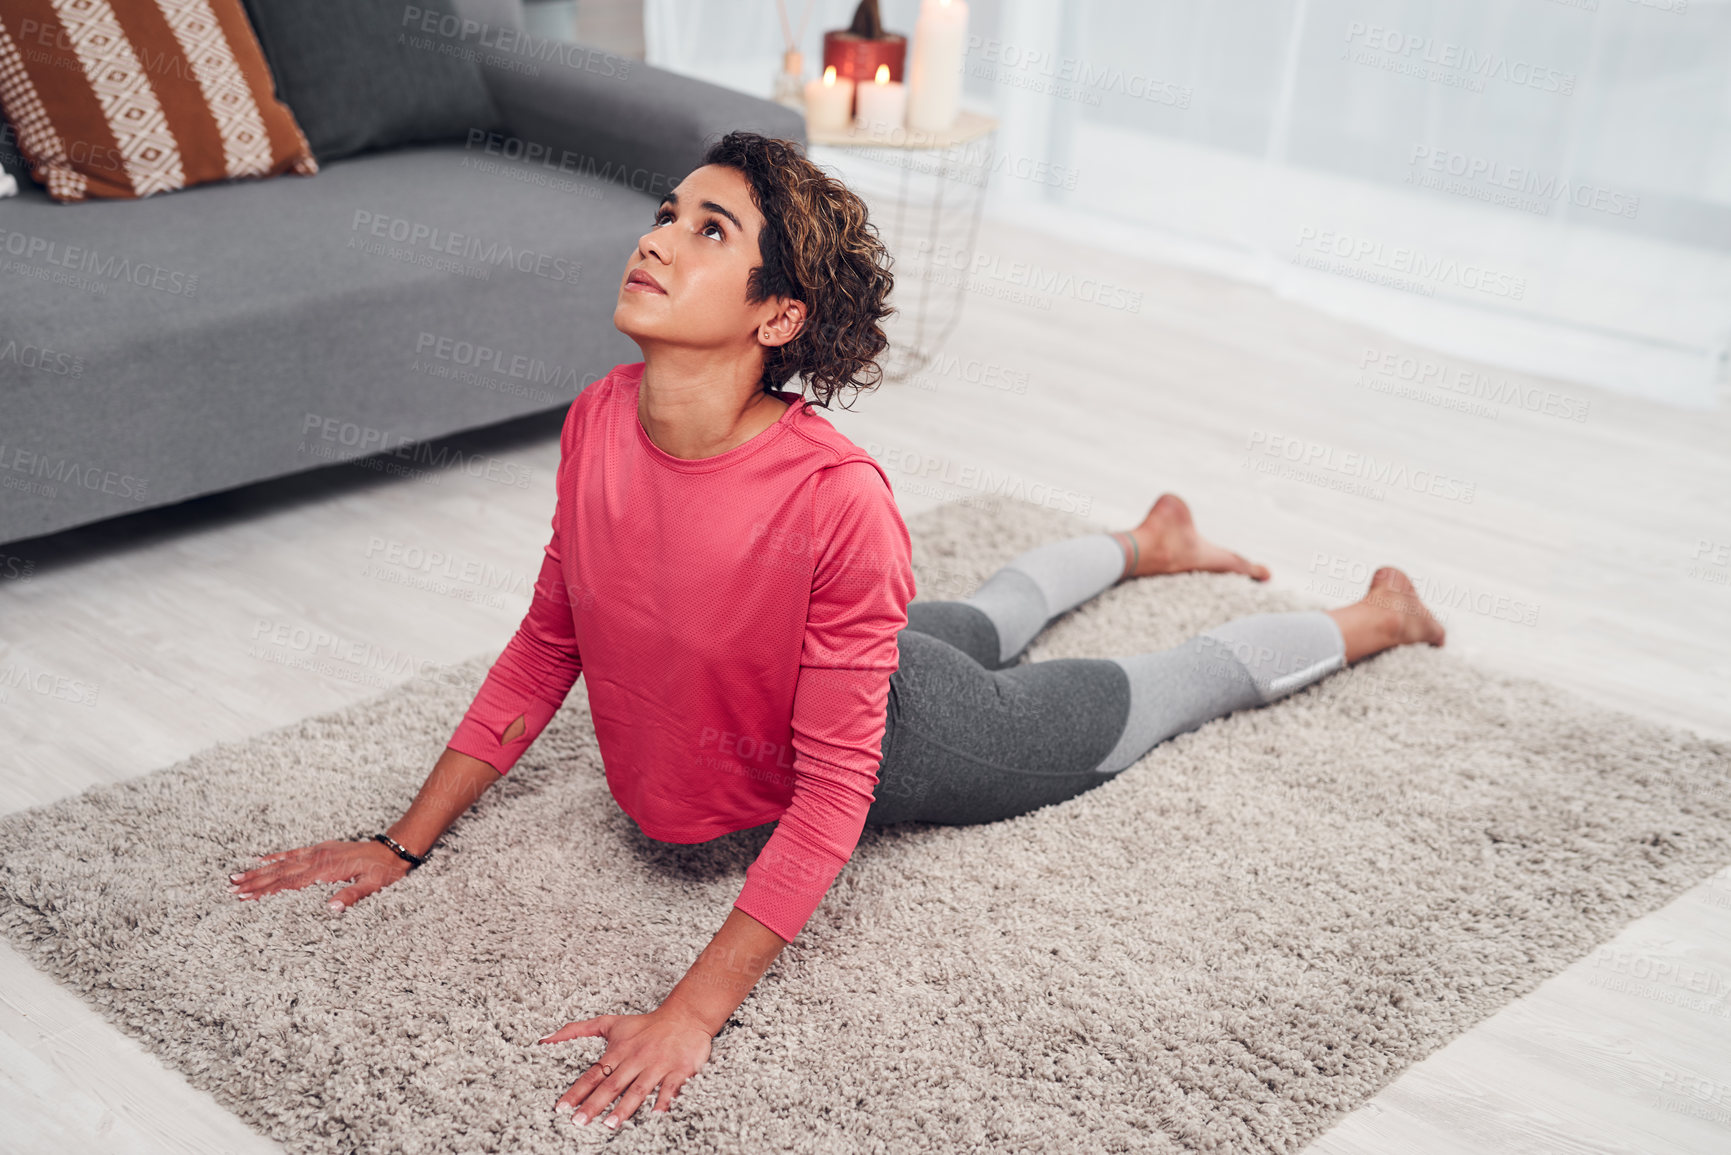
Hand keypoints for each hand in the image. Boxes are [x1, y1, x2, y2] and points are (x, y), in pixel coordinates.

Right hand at [227, 840, 411, 910]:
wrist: (395, 849)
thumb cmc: (384, 871)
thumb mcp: (373, 886)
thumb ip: (352, 895)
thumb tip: (331, 908)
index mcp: (326, 870)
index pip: (290, 883)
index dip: (267, 891)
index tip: (246, 897)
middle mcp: (318, 858)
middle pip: (280, 872)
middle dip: (254, 882)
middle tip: (230, 889)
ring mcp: (318, 852)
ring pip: (282, 862)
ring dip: (259, 870)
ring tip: (236, 876)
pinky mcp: (322, 849)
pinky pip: (294, 852)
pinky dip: (276, 856)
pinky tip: (261, 859)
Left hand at [541, 1006, 713, 1128]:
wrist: (685, 1015)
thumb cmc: (645, 1024)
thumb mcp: (610, 1022)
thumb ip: (577, 1030)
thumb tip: (545, 1039)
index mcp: (618, 1051)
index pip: (593, 1074)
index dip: (576, 1091)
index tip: (561, 1108)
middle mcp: (635, 1059)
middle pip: (611, 1085)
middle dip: (594, 1104)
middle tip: (578, 1122)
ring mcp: (657, 1065)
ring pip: (638, 1089)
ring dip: (624, 1107)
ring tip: (609, 1124)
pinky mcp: (679, 1070)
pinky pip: (670, 1088)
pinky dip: (663, 1101)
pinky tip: (655, 1115)